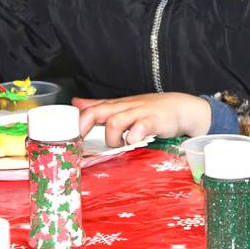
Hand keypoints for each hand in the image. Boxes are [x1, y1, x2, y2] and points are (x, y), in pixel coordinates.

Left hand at [73, 93, 211, 147]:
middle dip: (85, 128)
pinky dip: (134, 136)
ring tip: (118, 145)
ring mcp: (137, 113)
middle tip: (83, 144)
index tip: (69, 139)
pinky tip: (134, 142)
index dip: (77, 123)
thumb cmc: (149, 110)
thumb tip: (76, 103)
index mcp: (114, 106)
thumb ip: (99, 106)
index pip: (89, 110)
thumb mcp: (121, 107)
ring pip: (114, 122)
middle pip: (97, 112)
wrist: (179, 107)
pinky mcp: (153, 121)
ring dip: (112, 138)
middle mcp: (123, 108)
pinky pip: (140, 127)